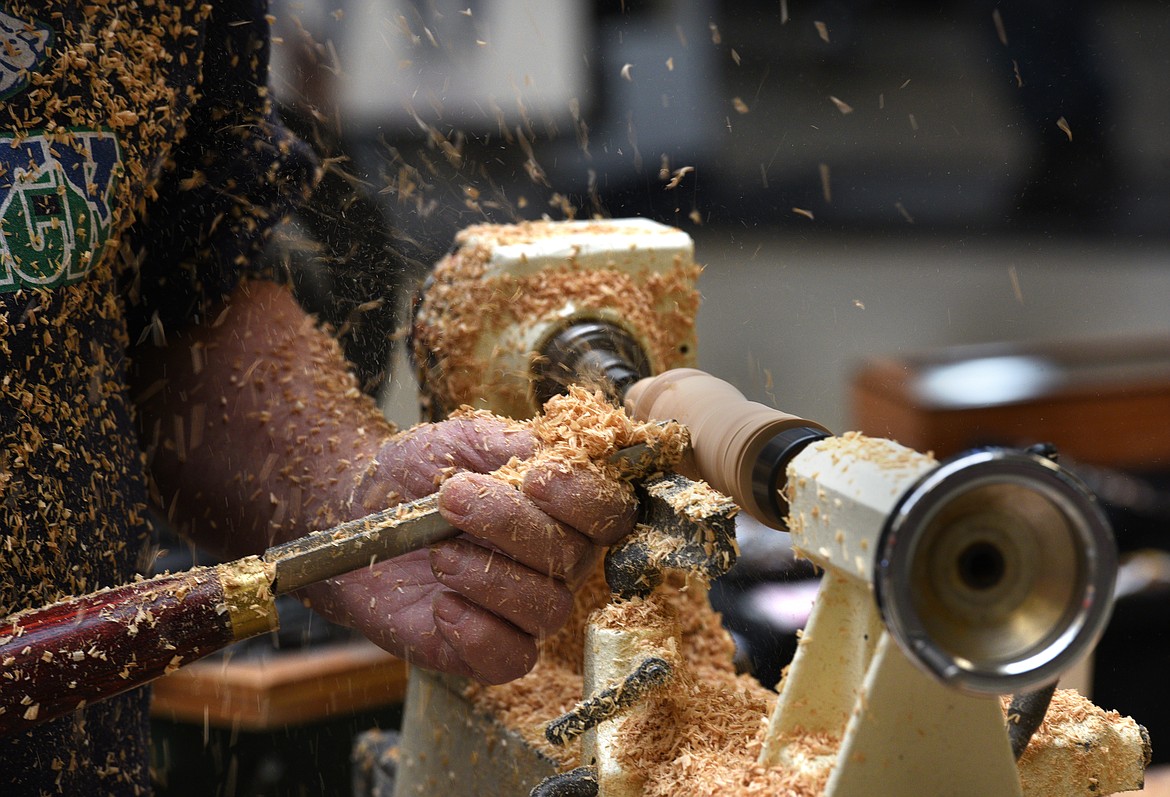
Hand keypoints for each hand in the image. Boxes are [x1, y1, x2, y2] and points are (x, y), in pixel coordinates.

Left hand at [301, 413, 636, 683]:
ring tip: (439, 554)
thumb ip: (512, 444)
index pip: (611, 513)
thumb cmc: (418, 474)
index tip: (533, 478)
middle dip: (512, 524)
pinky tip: (441, 605)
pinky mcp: (489, 649)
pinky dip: (477, 632)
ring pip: (548, 609)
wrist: (356, 511)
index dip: (583, 499)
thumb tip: (552, 455)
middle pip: (575, 558)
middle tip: (451, 499)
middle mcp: (558, 562)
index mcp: (565, 508)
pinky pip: (512, 658)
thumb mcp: (462, 440)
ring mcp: (526, 609)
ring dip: (489, 577)